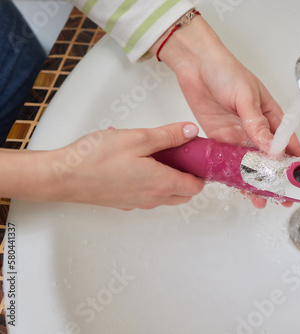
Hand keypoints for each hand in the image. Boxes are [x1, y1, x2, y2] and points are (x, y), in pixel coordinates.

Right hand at [47, 122, 203, 209]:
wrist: (63, 176)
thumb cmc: (96, 158)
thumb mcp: (138, 138)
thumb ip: (168, 136)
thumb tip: (190, 132)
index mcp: (162, 184)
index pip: (196, 186)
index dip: (201, 171)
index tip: (198, 156)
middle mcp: (153, 199)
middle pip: (184, 193)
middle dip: (188, 176)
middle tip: (181, 154)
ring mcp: (138, 203)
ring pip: (166, 195)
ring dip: (169, 178)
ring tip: (157, 155)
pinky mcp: (124, 203)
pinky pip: (148, 195)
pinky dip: (152, 182)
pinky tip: (137, 163)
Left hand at [151, 16, 299, 207]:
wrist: (196, 65)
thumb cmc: (226, 72)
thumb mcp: (246, 97)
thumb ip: (257, 124)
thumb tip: (271, 148)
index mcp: (270, 115)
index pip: (287, 141)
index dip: (295, 160)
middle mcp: (256, 129)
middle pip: (270, 158)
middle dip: (276, 177)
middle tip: (282, 197)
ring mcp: (238, 136)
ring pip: (250, 164)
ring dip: (255, 181)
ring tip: (261, 200)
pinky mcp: (220, 140)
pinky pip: (230, 161)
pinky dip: (234, 174)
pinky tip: (239, 187)